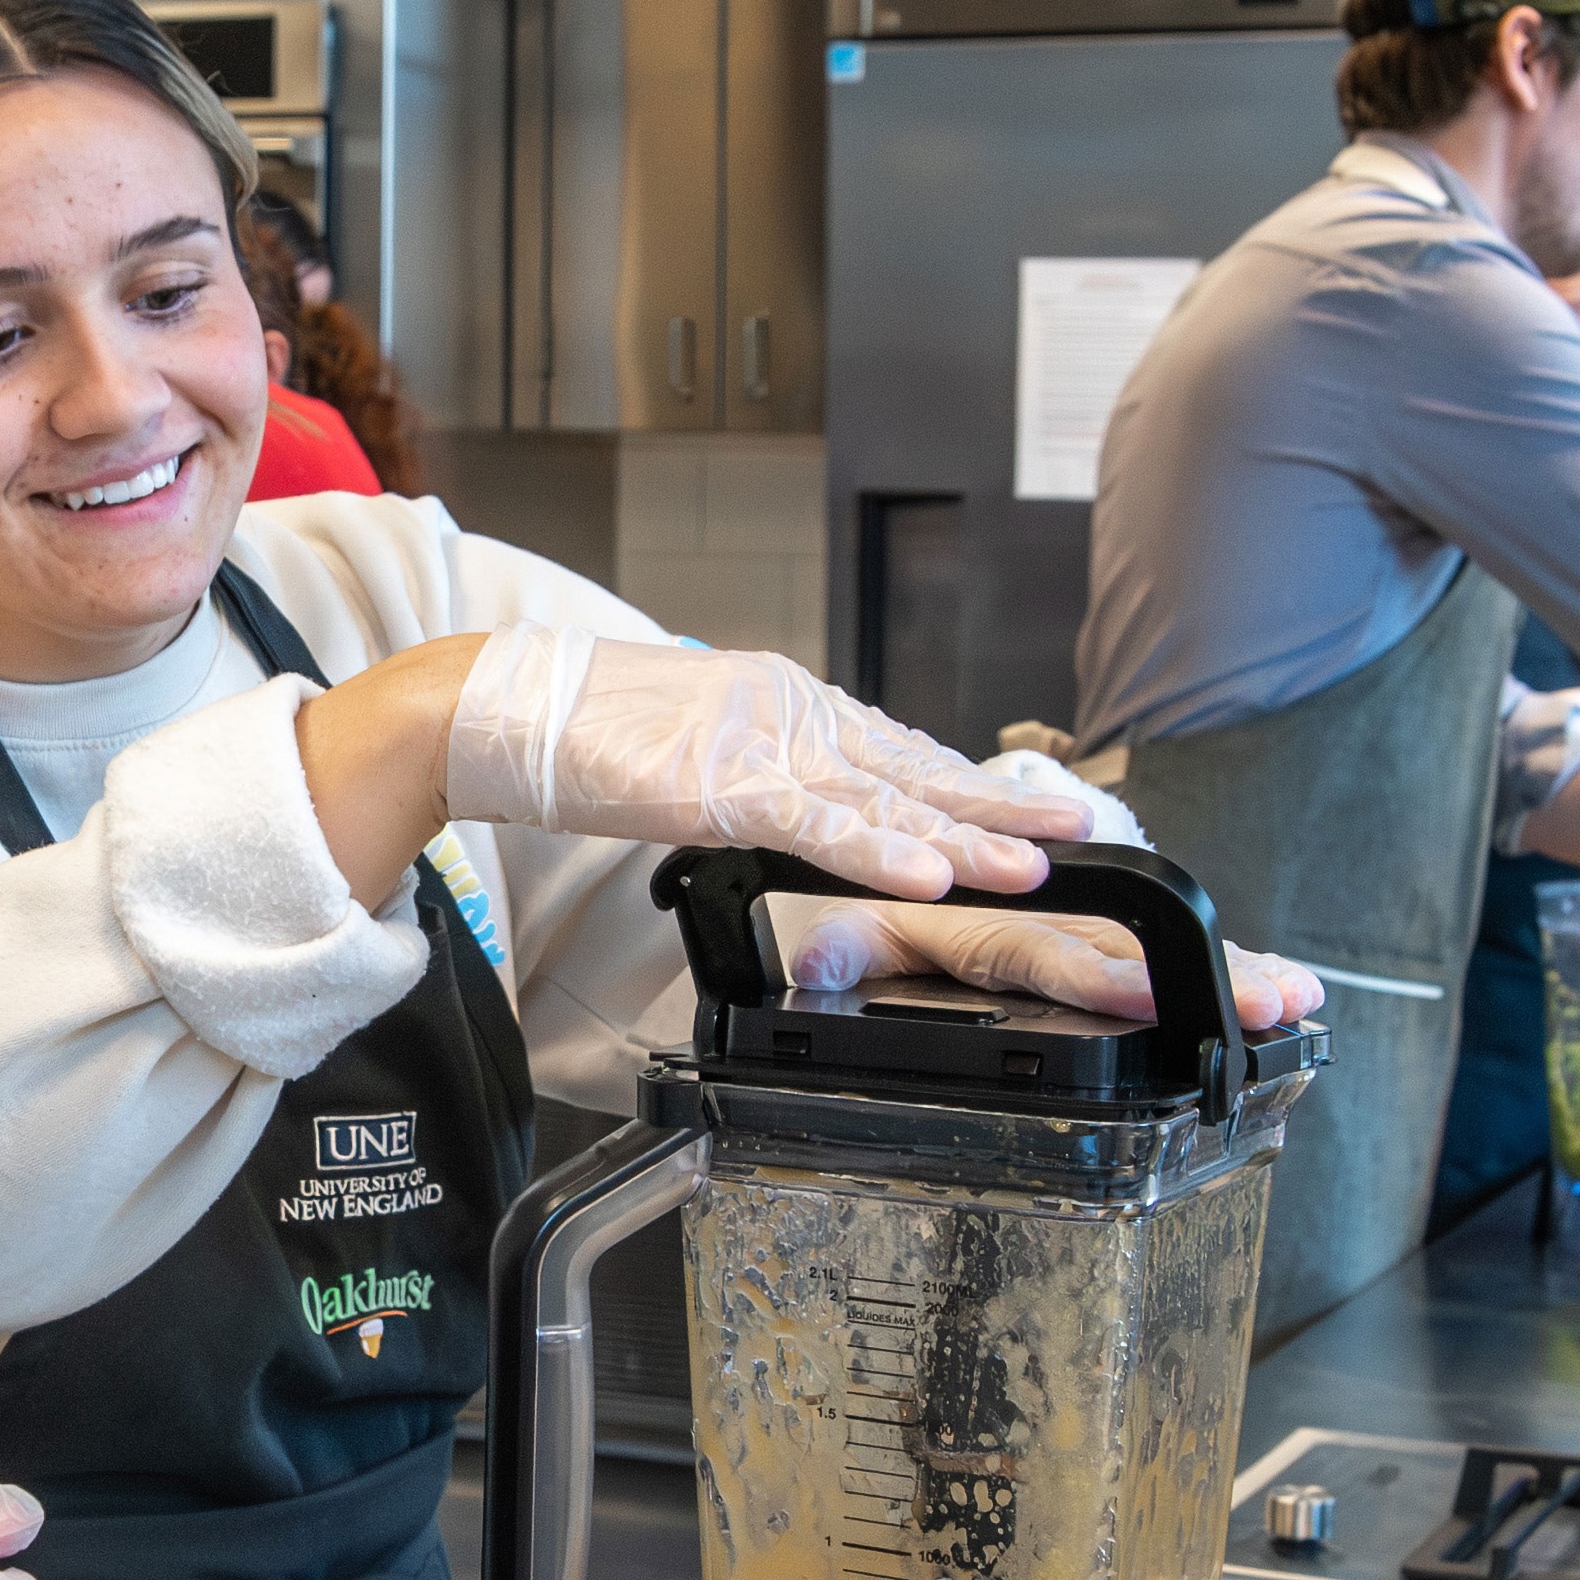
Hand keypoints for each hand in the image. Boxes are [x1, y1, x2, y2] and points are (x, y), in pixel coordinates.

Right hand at [443, 627, 1088, 900]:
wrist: (505, 711)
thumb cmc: (580, 736)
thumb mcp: (690, 758)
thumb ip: (751, 779)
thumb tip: (791, 810)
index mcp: (781, 707)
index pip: (890, 754)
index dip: (958, 790)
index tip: (1018, 815)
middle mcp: (788, 716)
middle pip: (911, 772)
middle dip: (996, 808)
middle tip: (1074, 831)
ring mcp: (761, 748)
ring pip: (884, 801)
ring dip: (964, 838)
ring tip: (1031, 864)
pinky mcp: (725, 785)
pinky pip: (822, 826)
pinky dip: (883, 851)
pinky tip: (934, 872)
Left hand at [779, 899, 1328, 1029]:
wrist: (848, 817)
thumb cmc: (844, 887)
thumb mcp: (828, 924)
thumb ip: (839, 946)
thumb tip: (820, 962)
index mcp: (972, 922)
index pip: (1042, 951)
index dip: (1093, 974)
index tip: (1149, 996)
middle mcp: (1031, 916)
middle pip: (1129, 946)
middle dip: (1204, 973)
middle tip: (1270, 1000)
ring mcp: (1060, 921)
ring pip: (1158, 944)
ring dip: (1230, 965)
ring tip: (1294, 994)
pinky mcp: (1075, 926)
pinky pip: (1150, 944)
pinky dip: (1217, 959)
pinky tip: (1278, 981)